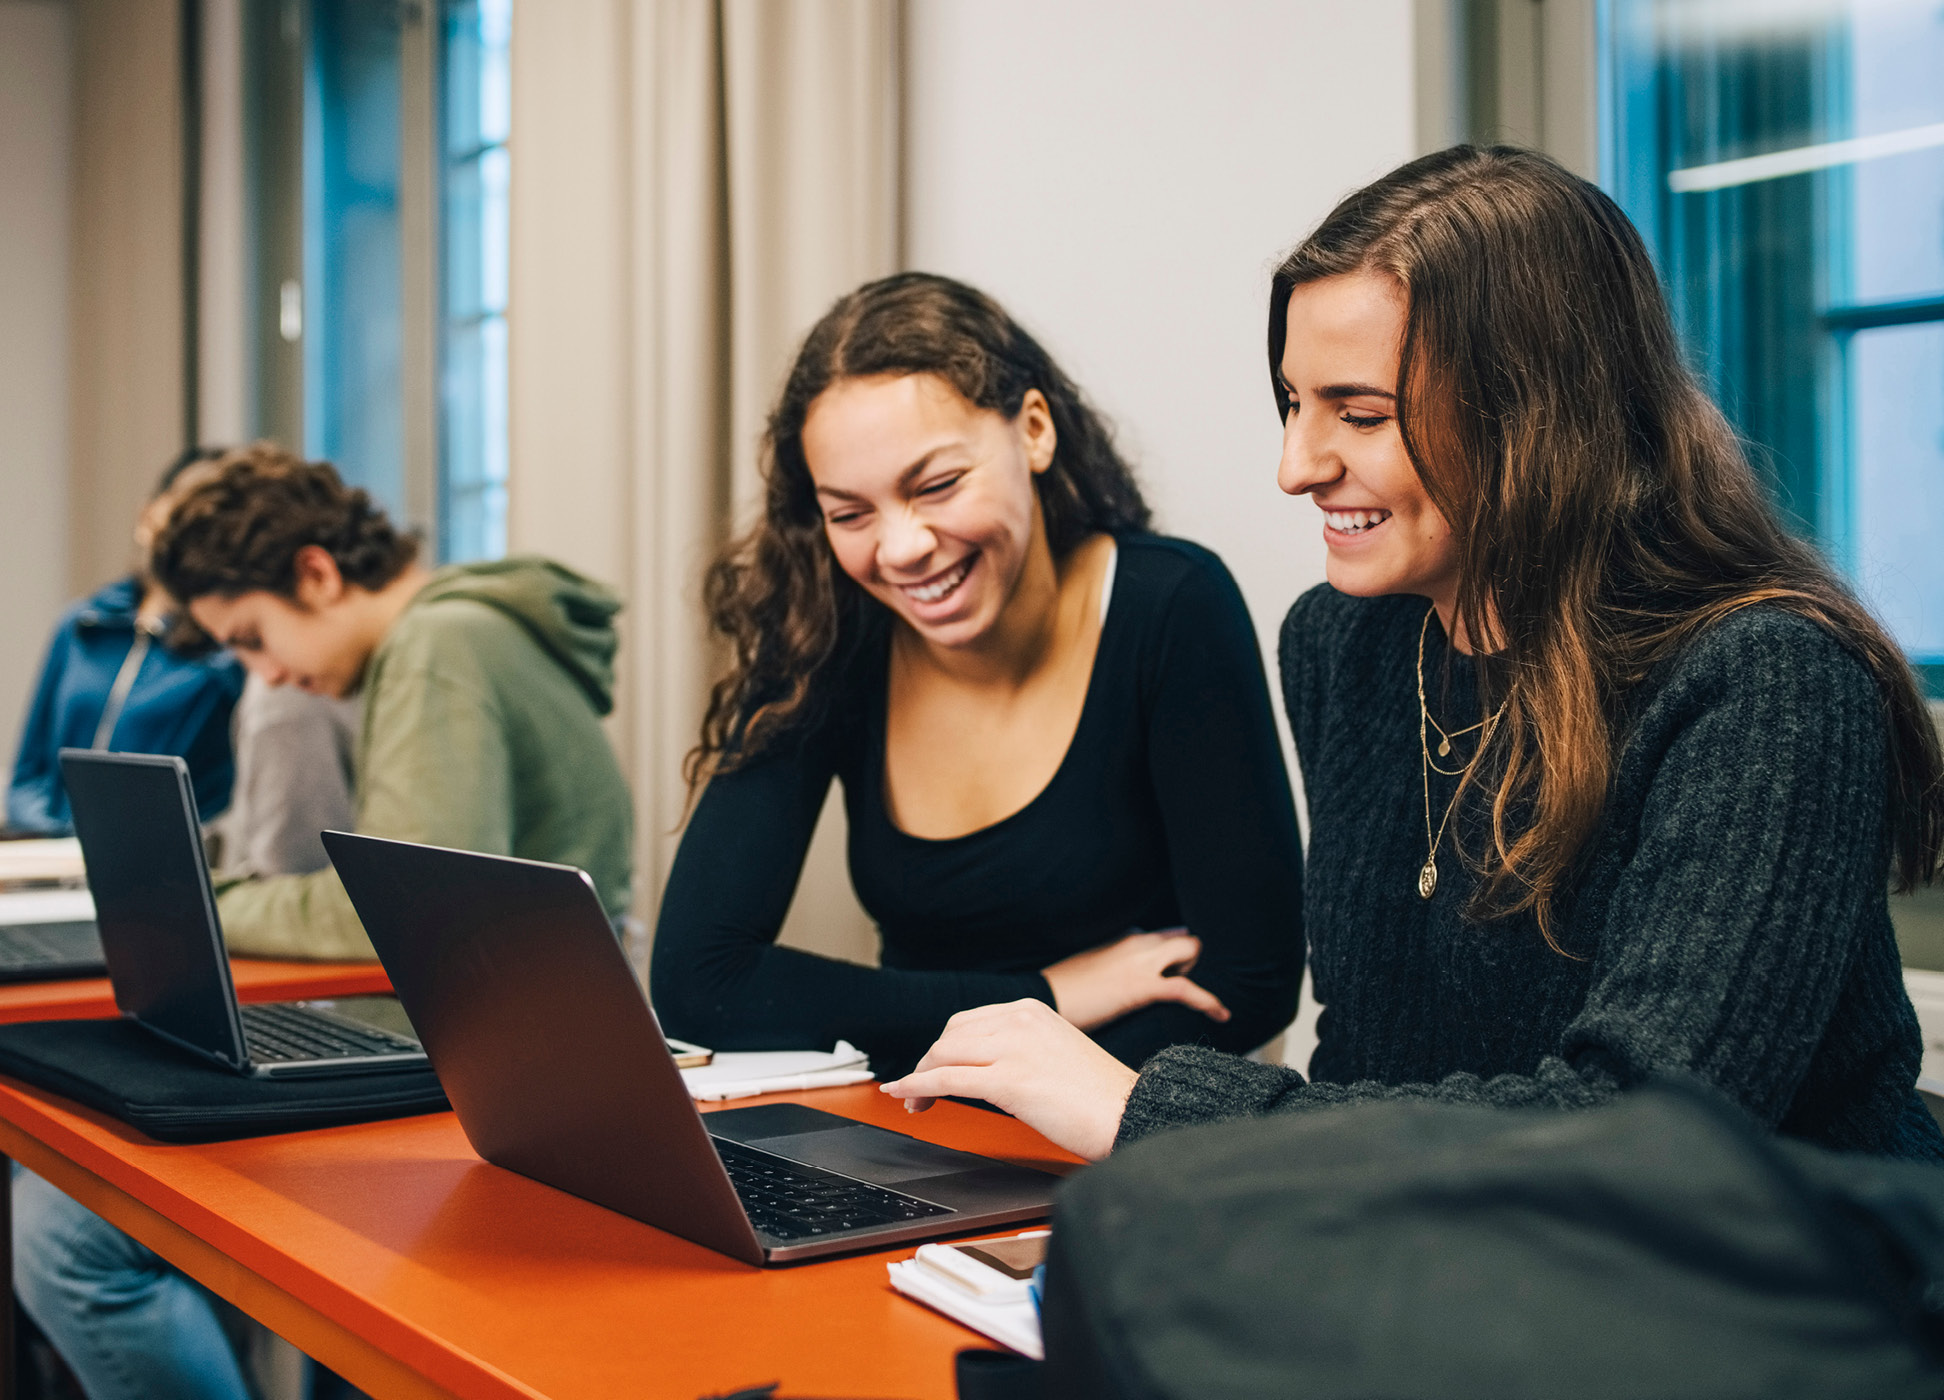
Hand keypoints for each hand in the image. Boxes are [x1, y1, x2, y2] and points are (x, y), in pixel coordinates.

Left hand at [880, 999, 1139, 1160]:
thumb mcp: (1057, 1053)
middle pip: (951, 1034)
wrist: (1132, 1113)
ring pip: (944, 1053)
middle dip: (929, 1061)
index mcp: (1033, 1011)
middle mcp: (1021, 1021)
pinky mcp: (1009, 1080)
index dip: (944, 1047)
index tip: (935, 1067)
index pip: (968, 1021)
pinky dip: (918, 1085)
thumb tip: (986, 1068)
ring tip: (915, 1101)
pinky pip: (948, 1078)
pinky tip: (906, 1095)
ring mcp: (1014, 1049)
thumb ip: (1022, 1050)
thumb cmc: (1101, 1097)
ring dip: (920, 1076)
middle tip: (919, 1088)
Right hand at [1042, 929, 1229, 1030]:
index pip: (1166, 935)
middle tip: (1182, 989)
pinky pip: (1188, 990)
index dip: (1178, 956)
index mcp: (1125, 937)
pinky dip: (1209, 1001)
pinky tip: (1221, 1014)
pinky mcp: (1142, 987)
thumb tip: (1130, 976)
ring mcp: (1140, 962)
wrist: (1044, 1000)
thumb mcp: (1093, 967)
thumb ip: (1117, 963)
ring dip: (1197, 975)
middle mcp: (1136, 943)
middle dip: (1191, 963)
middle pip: (1186, 940)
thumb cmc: (1065, 990)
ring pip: (1191, 953)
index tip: (1183, 972)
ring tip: (1200, 1002)